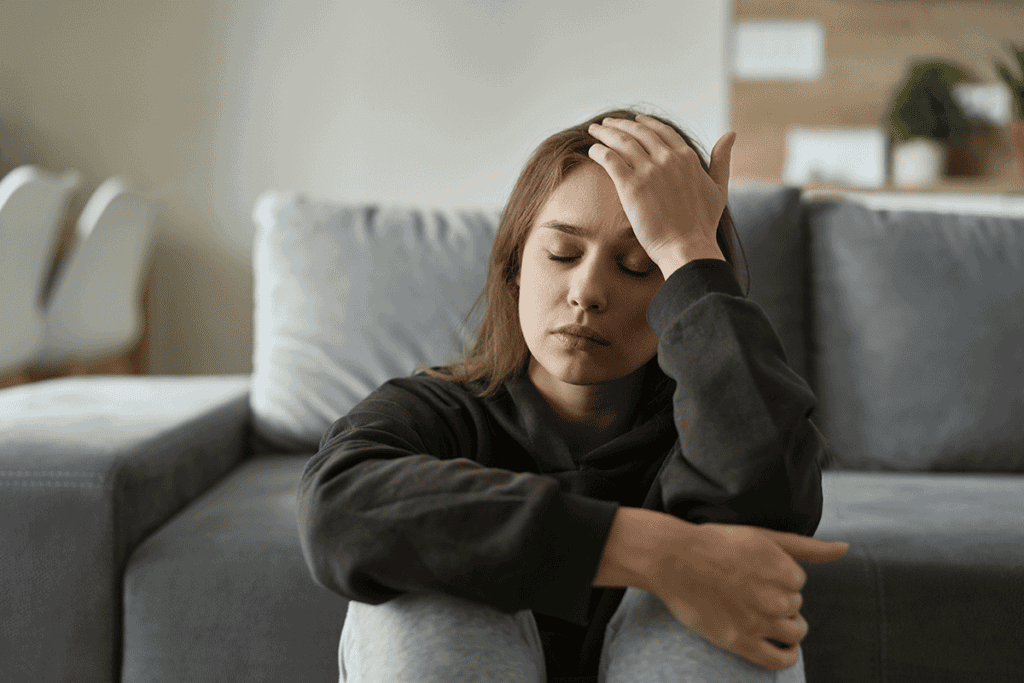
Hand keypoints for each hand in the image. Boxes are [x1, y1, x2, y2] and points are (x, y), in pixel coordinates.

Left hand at [587, 115, 735, 268]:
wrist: (687, 247)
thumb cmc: (703, 224)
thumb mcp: (719, 187)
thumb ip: (721, 159)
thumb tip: (731, 134)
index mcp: (687, 157)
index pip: (662, 131)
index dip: (646, 124)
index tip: (634, 121)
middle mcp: (668, 159)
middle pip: (638, 132)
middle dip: (620, 125)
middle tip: (607, 122)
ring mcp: (649, 171)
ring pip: (621, 141)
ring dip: (606, 132)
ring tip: (595, 130)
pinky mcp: (631, 186)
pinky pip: (610, 159)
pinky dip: (599, 151)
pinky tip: (592, 150)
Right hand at [650, 520, 848, 670]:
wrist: (673, 559)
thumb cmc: (716, 543)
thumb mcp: (763, 535)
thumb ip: (807, 546)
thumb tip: (844, 548)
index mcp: (783, 569)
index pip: (799, 582)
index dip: (780, 578)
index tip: (758, 573)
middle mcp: (775, 597)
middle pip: (795, 606)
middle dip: (779, 599)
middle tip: (750, 589)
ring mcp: (758, 622)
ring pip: (795, 631)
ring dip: (786, 624)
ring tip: (761, 612)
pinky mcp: (740, 641)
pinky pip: (779, 659)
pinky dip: (787, 654)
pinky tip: (780, 645)